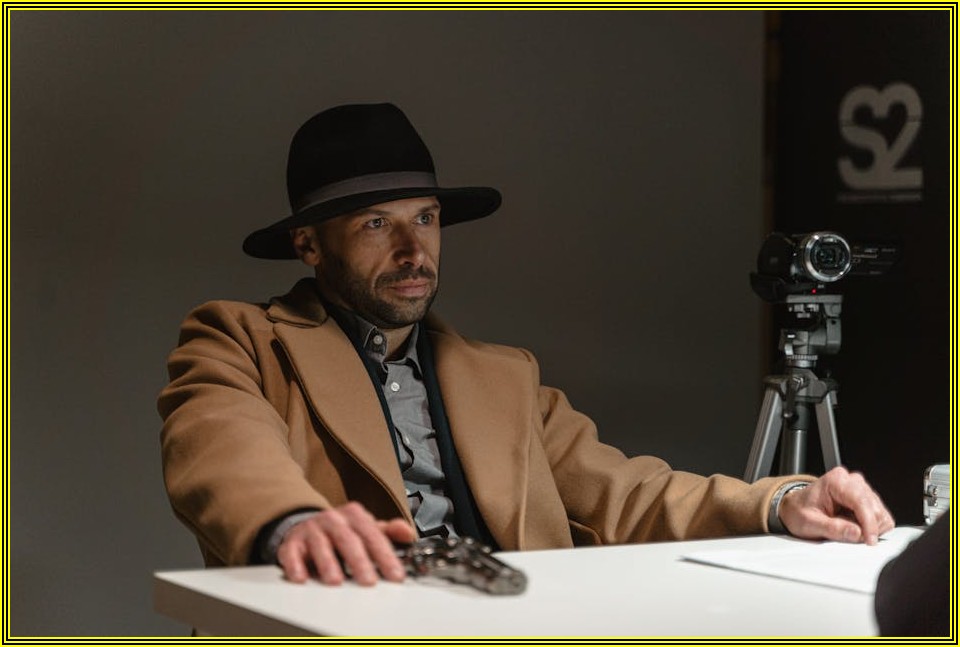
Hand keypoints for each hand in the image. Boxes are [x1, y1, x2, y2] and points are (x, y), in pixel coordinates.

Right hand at [276, 502, 416, 585]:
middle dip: (359, 562)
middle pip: (348, 540)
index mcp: (355, 516)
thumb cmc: (342, 531)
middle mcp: (333, 520)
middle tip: (368, 581)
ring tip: (336, 582)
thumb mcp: (366, 527)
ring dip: (328, 564)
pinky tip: (301, 578)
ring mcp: (312, 530)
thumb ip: (388, 532)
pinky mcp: (292, 542)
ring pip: (321, 545)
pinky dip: (295, 565)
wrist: (307, 524)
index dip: (385, 556)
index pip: (373, 535)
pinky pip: (291, 552)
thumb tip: (409, 533)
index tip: (395, 575)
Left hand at [778, 466, 894, 544]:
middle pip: (875, 508)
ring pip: (880, 513)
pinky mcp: (866, 499)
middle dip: (868, 528)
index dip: (868, 523)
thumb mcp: (809, 524)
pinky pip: (880, 517)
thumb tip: (856, 533)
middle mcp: (851, 480)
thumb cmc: (799, 512)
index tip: (869, 540)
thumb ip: (833, 528)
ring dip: (870, 528)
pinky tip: (854, 526)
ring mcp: (861, 488)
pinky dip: (871, 527)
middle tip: (850, 538)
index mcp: (836, 481)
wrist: (795, 508)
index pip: (861, 501)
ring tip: (847, 529)